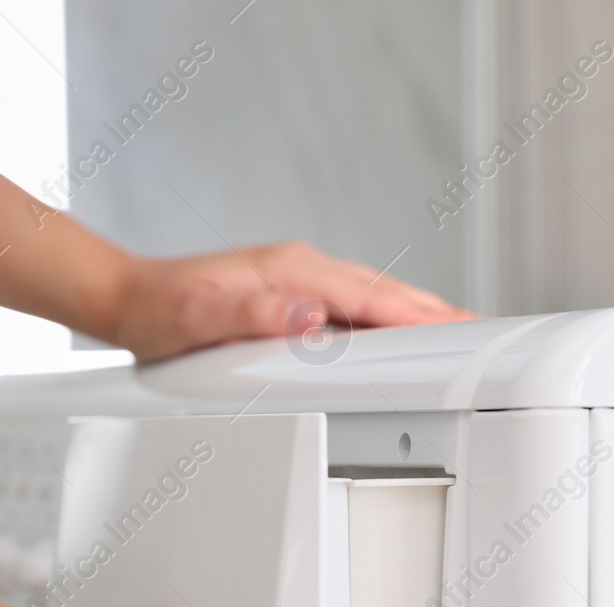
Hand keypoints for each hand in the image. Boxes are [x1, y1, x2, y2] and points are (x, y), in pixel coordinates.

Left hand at [111, 241, 475, 361]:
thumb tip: (313, 314)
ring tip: (461, 332)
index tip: (460, 329)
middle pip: (384, 291)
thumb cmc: (159, 314)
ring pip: (373, 295)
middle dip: (435, 311)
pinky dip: (386, 315)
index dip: (417, 316)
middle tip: (484, 332)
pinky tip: (400, 332)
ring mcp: (297, 277)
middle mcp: (299, 268)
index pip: (369, 297)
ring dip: (417, 312)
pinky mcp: (292, 291)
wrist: (128, 300)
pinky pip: (353, 302)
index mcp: (288, 271)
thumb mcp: (198, 322)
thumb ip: (253, 318)